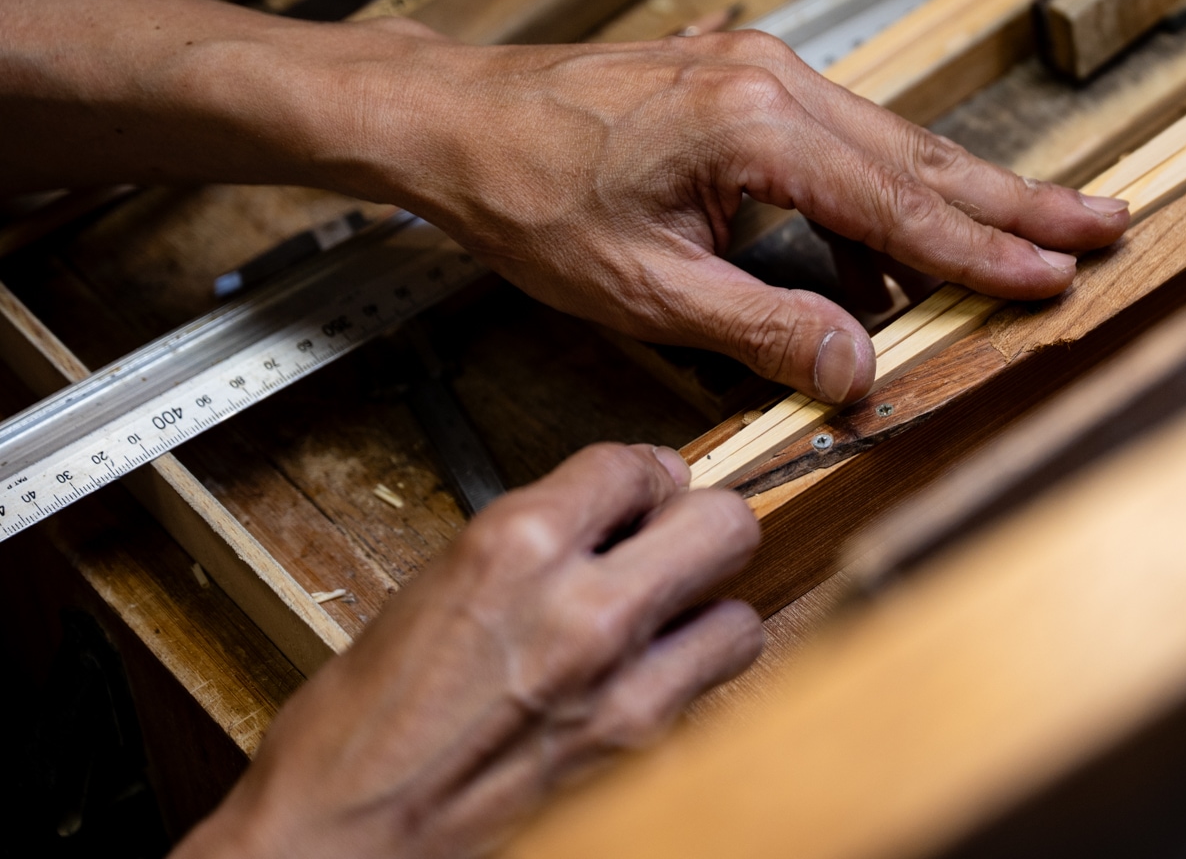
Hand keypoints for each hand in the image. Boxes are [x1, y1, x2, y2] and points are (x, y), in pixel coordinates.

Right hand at [175, 443, 761, 858]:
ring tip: (662, 622)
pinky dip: (687, 680)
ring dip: (705, 613)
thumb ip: (532, 542)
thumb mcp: (438, 584)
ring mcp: (622, 685)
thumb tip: (605, 516)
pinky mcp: (639, 752)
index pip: (638, 465)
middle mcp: (583, 607)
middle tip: (674, 541)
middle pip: (726, 523)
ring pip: (739, 615)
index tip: (643, 492)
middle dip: (702, 525)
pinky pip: (707, 691)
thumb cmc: (364, 724)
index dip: (645, 476)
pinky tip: (641, 680)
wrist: (345, 838)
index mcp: (517, 546)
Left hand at [359, 28, 1130, 402]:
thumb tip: (859, 368)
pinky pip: (844, 141)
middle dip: (1018, 201)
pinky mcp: (747, 78)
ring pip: (892, 143)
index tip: (1058, 276)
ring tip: (1042, 230)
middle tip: (1104, 222)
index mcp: (756, 127)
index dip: (985, 252)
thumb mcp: (644, 287)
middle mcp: (776, 78)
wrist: (456, 114)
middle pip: (922, 156)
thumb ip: (762, 326)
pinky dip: (889, 192)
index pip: (900, 206)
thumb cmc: (530, 194)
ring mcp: (764, 68)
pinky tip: (910, 243)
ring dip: (964, 195)